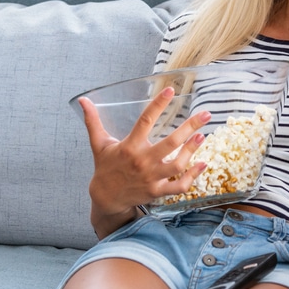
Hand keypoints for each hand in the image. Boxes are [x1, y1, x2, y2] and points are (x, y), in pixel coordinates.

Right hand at [81, 86, 210, 219]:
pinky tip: (202, 163)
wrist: (106, 198)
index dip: (158, 104)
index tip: (170, 90)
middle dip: (190, 127)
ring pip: (177, 165)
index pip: (145, 121)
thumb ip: (93, 121)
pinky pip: (179, 186)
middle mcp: (142, 161)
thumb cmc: (105, 167)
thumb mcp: (99, 143)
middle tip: (205, 114)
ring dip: (192, 150)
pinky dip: (193, 176)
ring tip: (202, 136)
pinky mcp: (158, 191)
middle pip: (170, 143)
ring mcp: (151, 177)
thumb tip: (83, 100)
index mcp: (129, 146)